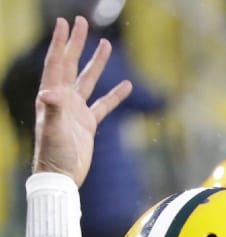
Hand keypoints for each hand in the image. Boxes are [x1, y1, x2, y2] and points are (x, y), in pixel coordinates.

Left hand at [32, 16, 132, 186]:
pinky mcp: (88, 124)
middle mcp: (62, 100)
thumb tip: (50, 92)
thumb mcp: (53, 130)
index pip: (57, 62)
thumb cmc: (54, 155)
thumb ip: (53, 109)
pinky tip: (127, 85)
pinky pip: (104, 105)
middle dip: (77, 43)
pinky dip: (115, 95)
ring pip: (88, 80)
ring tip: (106, 45)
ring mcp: (76, 111)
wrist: (61, 178)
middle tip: (82, 22)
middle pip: (71, 64)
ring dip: (96, 63)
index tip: (66, 23)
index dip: (61, 42)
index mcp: (52, 96)